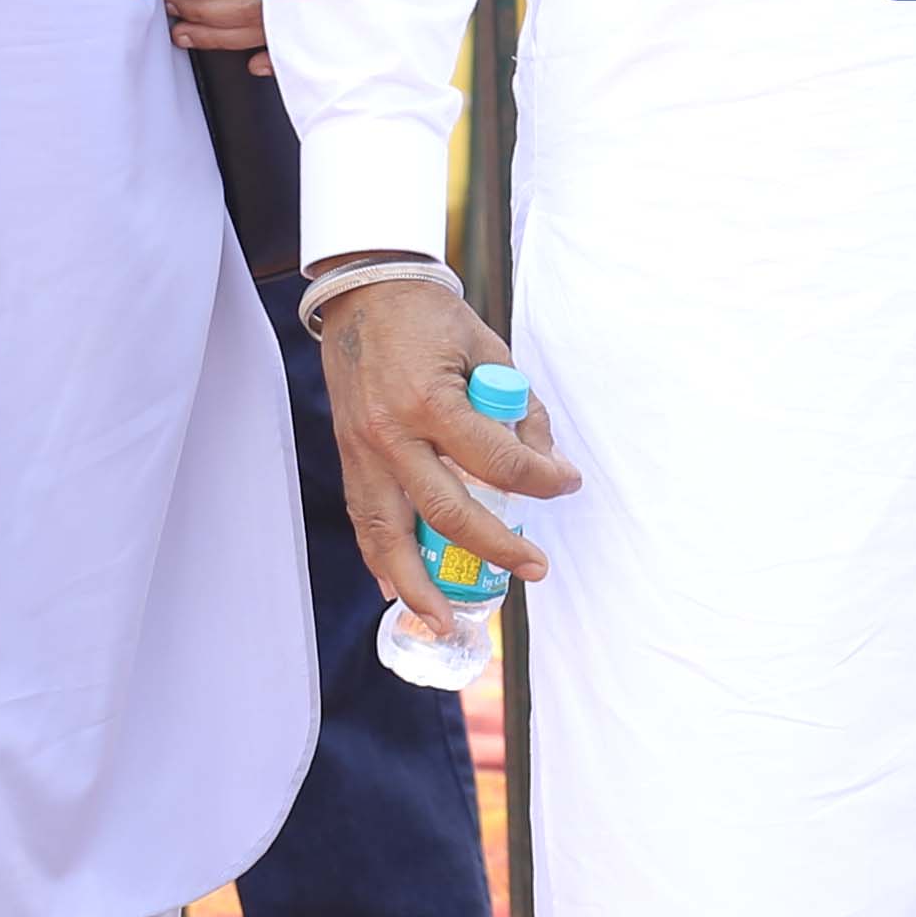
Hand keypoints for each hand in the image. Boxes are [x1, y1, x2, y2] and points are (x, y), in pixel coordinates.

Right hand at [316, 269, 578, 602]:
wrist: (365, 295)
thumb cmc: (432, 319)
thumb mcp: (489, 348)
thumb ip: (518, 408)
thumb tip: (545, 465)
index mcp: (432, 400)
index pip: (497, 462)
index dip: (541, 480)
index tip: (566, 484)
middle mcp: (392, 434)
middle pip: (447, 512)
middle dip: (494, 550)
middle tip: (533, 569)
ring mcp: (364, 450)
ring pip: (389, 535)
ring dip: (419, 584)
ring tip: (448, 621)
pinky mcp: (349, 457)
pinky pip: (364, 519)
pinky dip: (381, 559)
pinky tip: (399, 588)